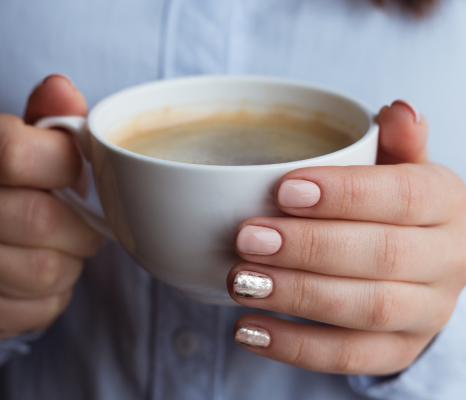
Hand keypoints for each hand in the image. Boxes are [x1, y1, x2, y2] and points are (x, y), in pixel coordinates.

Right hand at [0, 75, 99, 341]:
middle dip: (79, 225)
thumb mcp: (11, 136)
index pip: (14, 155)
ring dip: (69, 263)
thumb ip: (43, 117)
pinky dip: (52, 298)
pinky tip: (40, 279)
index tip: (75, 172)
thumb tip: (62, 90)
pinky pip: (31, 313)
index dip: (64, 166)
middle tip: (82, 222)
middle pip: (37, 221)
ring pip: (39, 273)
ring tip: (60, 250)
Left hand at [228, 101, 465, 374]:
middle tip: (247, 238)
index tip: (283, 190)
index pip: (403, 196)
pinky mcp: (396, 350)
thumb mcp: (399, 169)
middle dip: (308, 248)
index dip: (344, 194)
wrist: (422, 264)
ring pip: (365, 309)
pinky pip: (349, 357)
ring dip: (296, 296)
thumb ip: (397, 144)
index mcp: (445, 204)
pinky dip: (294, 346)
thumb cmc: (393, 208)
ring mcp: (425, 313)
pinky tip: (248, 328)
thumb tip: (398, 111)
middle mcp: (447, 261)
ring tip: (240, 282)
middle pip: (382, 256)